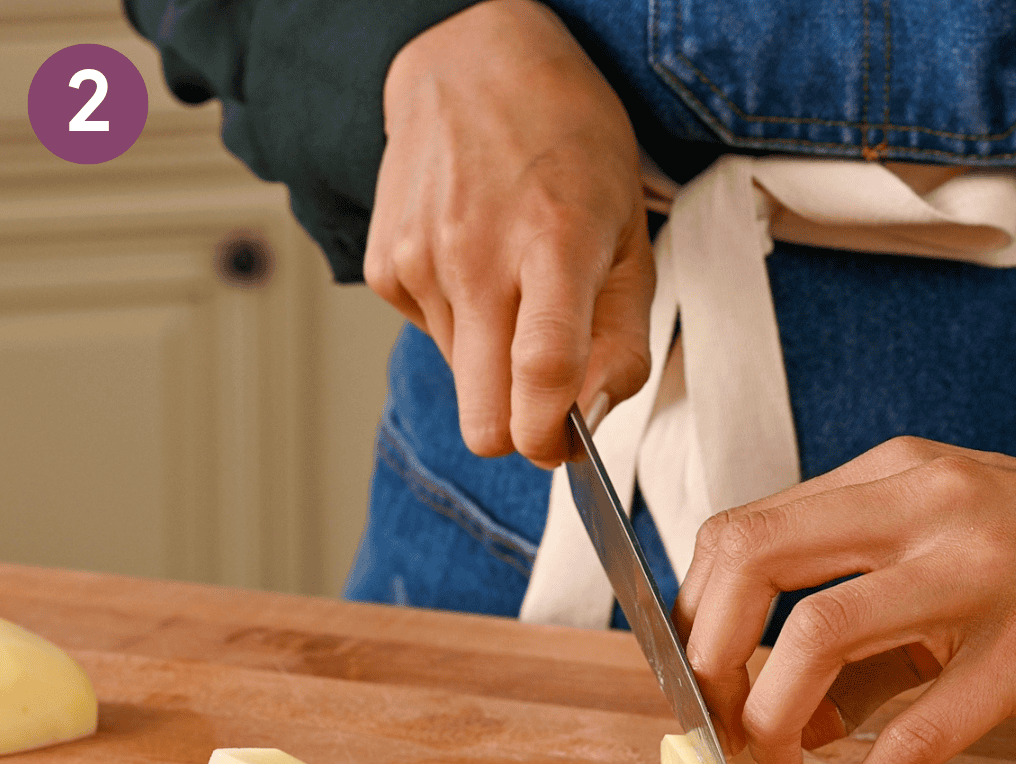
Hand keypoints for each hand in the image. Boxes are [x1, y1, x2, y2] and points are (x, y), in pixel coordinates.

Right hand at [365, 0, 653, 466]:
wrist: (471, 64)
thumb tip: (590, 416)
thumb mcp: (630, 233)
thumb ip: (622, 337)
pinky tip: (474, 265)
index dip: (553, 436)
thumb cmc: (568, 146)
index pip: (543, 374)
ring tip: (512, 285)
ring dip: (493, 361)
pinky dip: (461, 324)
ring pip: (463, 382)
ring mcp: (419, 262)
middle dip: (515, 429)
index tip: (564, 446)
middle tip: (544, 393)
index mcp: (554, 243)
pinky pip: (432, 339)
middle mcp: (476, 256)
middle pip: (483, 418)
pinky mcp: (385, 268)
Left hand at [672, 436, 1015, 763]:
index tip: (689, 671)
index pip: (739, 532)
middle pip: (751, 561)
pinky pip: (920, 731)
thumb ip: (848, 622)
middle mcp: (922, 505)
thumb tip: (781, 718)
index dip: (692, 612)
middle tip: (712, 723)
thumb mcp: (933, 551)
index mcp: (886, 477)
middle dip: (706, 656)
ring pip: (816, 634)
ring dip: (766, 716)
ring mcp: (976, 572)